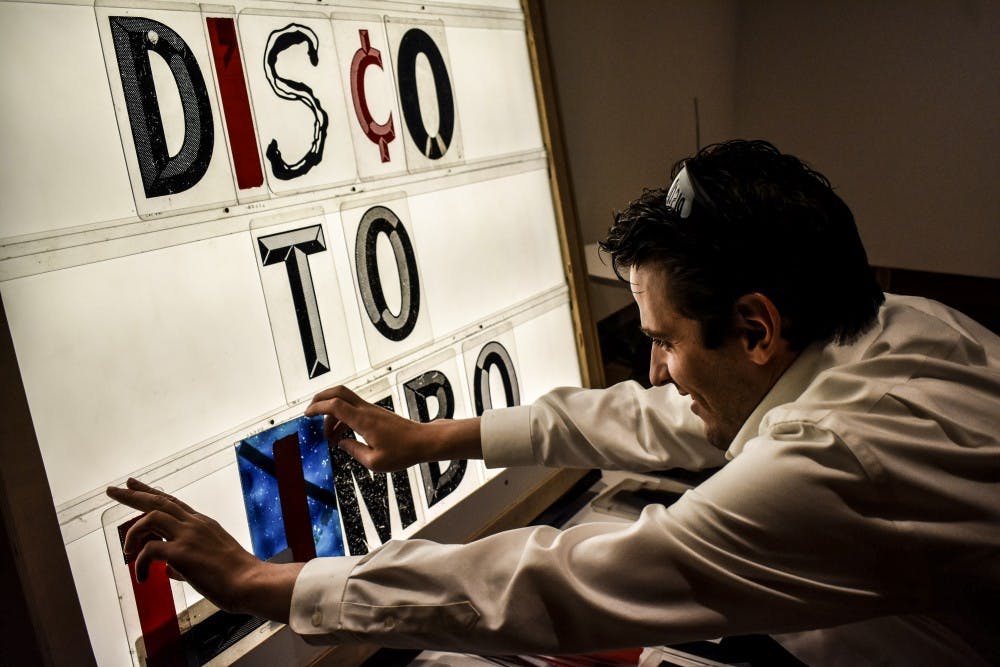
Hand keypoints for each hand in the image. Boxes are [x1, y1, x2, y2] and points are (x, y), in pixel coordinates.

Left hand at [106, 478, 301, 622]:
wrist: (250, 582)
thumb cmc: (236, 578)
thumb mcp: (211, 563)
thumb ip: (186, 563)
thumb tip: (169, 570)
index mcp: (202, 524)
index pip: (172, 502)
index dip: (151, 492)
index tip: (135, 485)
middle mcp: (194, 524)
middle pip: (158, 501)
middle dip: (132, 495)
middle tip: (112, 490)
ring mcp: (188, 536)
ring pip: (151, 517)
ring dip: (133, 532)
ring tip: (126, 549)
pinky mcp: (182, 553)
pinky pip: (149, 551)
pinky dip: (139, 563)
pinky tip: (143, 577)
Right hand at [305, 385, 483, 471]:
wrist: (424, 442)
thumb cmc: (404, 452)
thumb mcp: (375, 461)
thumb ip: (354, 451)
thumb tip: (341, 444)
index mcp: (363, 421)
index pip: (334, 405)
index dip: (317, 407)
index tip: (306, 414)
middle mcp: (366, 411)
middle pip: (338, 392)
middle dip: (320, 398)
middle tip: (310, 412)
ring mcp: (372, 410)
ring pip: (344, 401)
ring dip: (332, 415)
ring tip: (331, 438)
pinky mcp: (376, 413)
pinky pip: (353, 409)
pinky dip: (343, 418)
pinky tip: (344, 435)